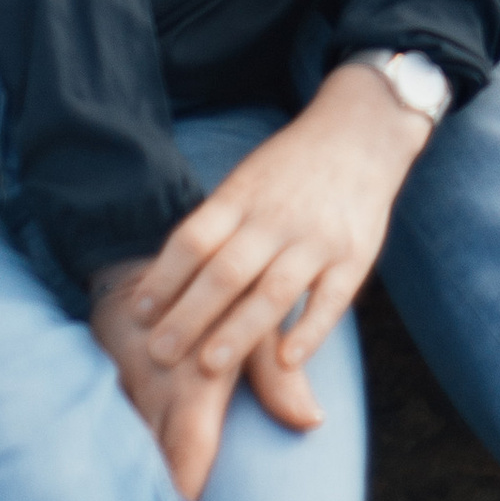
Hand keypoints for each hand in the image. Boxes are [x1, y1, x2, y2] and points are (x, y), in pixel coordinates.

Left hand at [100, 66, 433, 499]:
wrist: (361, 133)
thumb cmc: (290, 169)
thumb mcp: (245, 182)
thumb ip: (214, 227)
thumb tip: (163, 280)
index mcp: (242, 197)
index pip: (194, 238)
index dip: (163, 277)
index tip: (138, 313)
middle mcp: (276, 218)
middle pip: (226, 271)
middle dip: (189, 315)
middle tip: (158, 353)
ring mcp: (317, 238)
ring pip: (273, 291)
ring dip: (238, 331)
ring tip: (207, 367)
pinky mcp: (354, 257)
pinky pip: (330, 300)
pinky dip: (308, 331)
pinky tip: (285, 361)